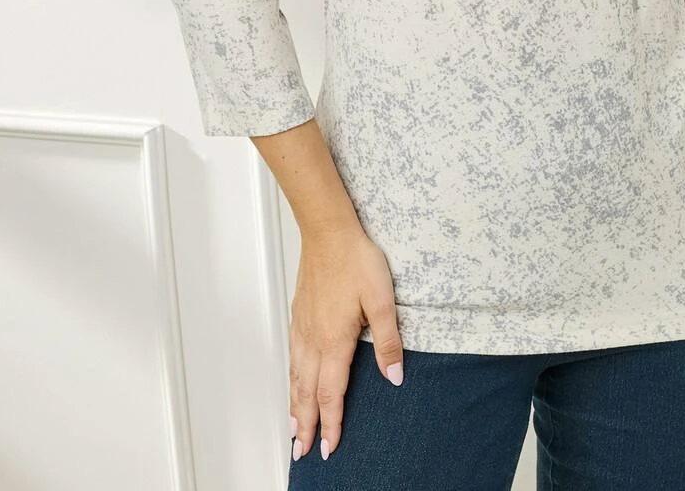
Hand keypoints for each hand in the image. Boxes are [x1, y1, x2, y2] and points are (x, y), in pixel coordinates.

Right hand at [288, 221, 405, 462]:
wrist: (328, 231)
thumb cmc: (356, 259)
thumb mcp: (381, 299)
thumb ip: (388, 340)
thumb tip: (394, 376)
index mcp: (334, 340)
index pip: (331, 393)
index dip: (331, 423)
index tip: (330, 447)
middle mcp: (313, 339)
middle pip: (307, 392)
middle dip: (306, 425)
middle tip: (303, 452)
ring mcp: (302, 327)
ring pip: (295, 377)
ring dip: (294, 407)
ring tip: (294, 430)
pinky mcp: (299, 315)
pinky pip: (292, 358)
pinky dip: (291, 380)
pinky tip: (293, 382)